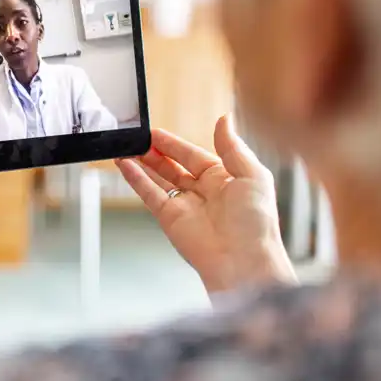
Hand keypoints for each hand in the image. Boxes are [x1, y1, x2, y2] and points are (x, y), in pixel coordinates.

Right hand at [116, 115, 296, 295]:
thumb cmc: (256, 223)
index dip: (174, 144)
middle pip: (174, 166)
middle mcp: (204, 192)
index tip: (155, 133)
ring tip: (127, 148)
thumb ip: (232, 146)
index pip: (194, 155)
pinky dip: (135, 179)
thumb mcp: (252, 175)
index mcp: (225, 179)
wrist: (243, 261)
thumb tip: (224, 118)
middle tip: (138, 138)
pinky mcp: (169, 218)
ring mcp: (185, 205)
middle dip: (156, 152)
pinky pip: (149, 194)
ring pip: (158, 178)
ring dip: (142, 163)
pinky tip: (124, 165)